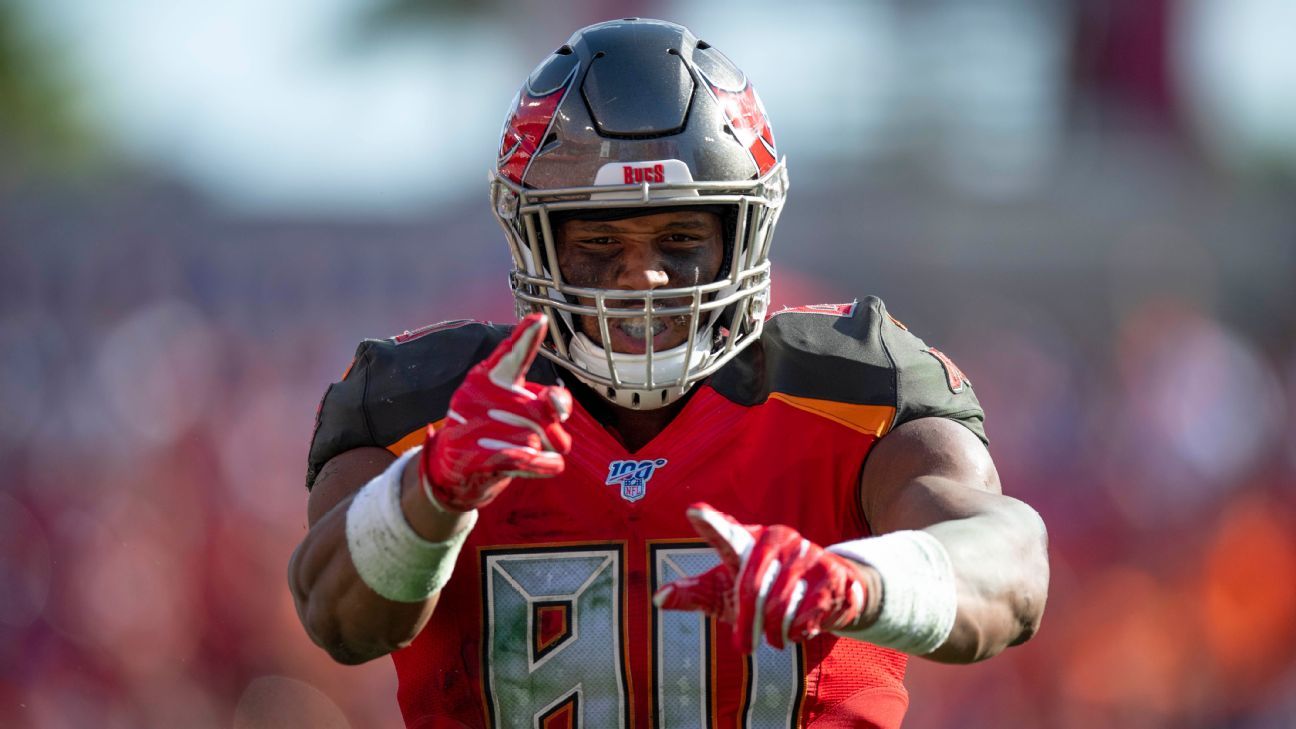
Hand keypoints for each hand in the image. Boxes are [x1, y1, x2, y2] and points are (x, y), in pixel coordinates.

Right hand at [419, 313, 572, 511]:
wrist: (452, 468)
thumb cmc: (493, 430)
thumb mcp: (519, 410)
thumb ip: (546, 402)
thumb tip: (559, 407)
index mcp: (489, 378)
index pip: (511, 356)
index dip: (526, 338)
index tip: (539, 319)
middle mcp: (479, 395)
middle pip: (542, 411)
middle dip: (553, 432)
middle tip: (546, 440)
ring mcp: (475, 424)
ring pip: (537, 439)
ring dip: (544, 451)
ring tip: (525, 453)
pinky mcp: (476, 454)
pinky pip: (527, 459)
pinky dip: (545, 465)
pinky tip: (548, 465)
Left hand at [653, 503, 868, 652]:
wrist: (829, 592)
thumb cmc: (765, 590)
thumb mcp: (727, 592)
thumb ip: (695, 593)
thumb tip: (658, 599)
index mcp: (747, 540)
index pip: (725, 533)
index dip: (710, 522)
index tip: (693, 511)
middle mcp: (777, 538)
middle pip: (751, 590)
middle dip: (746, 626)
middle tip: (744, 647)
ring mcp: (806, 553)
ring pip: (779, 607)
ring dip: (773, 632)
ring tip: (774, 635)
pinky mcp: (830, 573)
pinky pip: (806, 614)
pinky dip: (799, 631)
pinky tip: (801, 627)